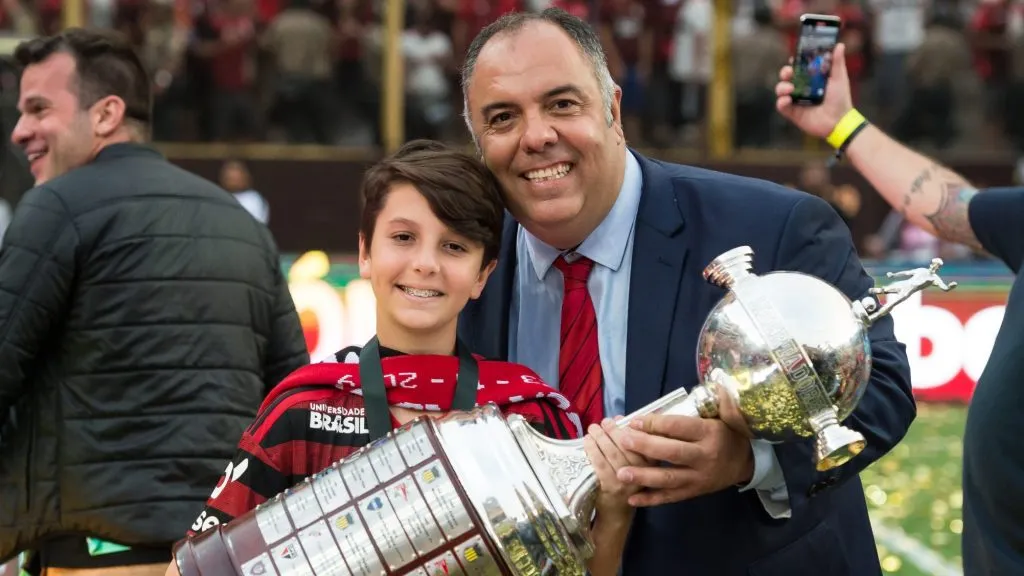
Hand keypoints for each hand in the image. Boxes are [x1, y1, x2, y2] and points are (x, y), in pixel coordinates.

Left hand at [583, 417, 647, 518]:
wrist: (617, 513)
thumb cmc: (626, 483)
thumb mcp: (639, 465)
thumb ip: (633, 444)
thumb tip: (619, 420)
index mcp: (653, 465)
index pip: (645, 442)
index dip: (631, 428)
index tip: (621, 419)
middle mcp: (644, 474)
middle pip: (627, 446)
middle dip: (613, 430)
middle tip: (604, 422)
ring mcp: (627, 481)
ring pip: (613, 453)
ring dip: (601, 437)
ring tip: (593, 429)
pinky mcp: (612, 487)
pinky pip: (600, 463)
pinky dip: (593, 449)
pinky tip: (588, 442)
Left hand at [616, 415, 753, 506]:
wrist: (744, 463)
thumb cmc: (725, 433)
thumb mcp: (721, 415)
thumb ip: (703, 404)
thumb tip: (698, 386)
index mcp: (709, 433)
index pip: (679, 427)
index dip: (656, 423)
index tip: (635, 421)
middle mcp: (705, 456)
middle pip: (672, 452)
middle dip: (646, 446)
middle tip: (624, 441)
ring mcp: (699, 477)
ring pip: (669, 478)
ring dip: (644, 476)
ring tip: (621, 474)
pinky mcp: (694, 492)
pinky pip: (671, 497)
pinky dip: (651, 499)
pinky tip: (632, 498)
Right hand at [775, 42, 853, 139]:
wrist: (839, 121)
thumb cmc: (840, 99)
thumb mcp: (839, 78)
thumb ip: (837, 62)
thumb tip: (839, 45)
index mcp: (812, 79)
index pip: (799, 67)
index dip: (795, 62)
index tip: (794, 58)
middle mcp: (802, 89)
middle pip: (787, 77)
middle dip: (784, 72)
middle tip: (789, 72)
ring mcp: (796, 101)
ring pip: (781, 90)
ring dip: (782, 87)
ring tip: (790, 88)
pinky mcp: (792, 113)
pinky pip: (781, 105)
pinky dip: (781, 101)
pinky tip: (787, 99)